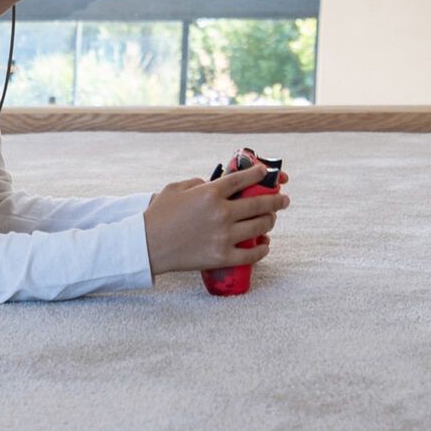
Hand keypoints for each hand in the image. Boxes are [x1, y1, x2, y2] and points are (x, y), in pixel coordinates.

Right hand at [143, 161, 289, 277]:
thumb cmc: (158, 215)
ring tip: (271, 220)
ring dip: (270, 222)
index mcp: (210, 193)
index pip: (243, 179)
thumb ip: (198, 183)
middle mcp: (222, 212)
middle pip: (260, 204)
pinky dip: (262, 250)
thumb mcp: (176, 189)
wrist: (147, 245)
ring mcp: (224, 236)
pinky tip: (265, 246)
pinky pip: (252, 254)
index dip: (259, 174)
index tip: (266, 173)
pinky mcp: (222, 256)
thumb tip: (213, 184)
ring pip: (260, 227)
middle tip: (283, 200)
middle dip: (276, 201)